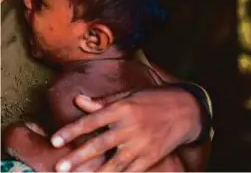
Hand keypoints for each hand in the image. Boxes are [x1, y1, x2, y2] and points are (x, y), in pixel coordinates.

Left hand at [51, 88, 201, 171]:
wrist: (185, 110)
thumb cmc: (153, 99)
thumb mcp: (129, 95)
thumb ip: (103, 101)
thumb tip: (79, 100)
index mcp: (124, 107)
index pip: (92, 119)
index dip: (73, 130)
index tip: (55, 140)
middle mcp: (130, 126)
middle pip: (99, 144)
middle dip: (77, 157)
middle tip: (59, 167)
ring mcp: (141, 144)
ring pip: (113, 164)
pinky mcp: (151, 157)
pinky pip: (131, 172)